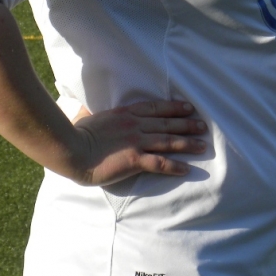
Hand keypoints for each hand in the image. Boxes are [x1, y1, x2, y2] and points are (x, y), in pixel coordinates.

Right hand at [69, 100, 206, 186]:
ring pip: (168, 140)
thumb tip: (85, 110)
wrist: (72, 149)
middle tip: (203, 125)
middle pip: (167, 123)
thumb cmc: (77, 134)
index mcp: (125, 113)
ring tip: (202, 145)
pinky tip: (187, 169)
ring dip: (187, 143)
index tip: (189, 107)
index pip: (156, 107)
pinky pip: (160, 163)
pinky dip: (175, 166)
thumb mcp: (89, 117)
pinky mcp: (134, 159)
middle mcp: (135, 124)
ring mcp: (136, 141)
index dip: (174, 107)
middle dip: (187, 124)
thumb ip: (94, 113)